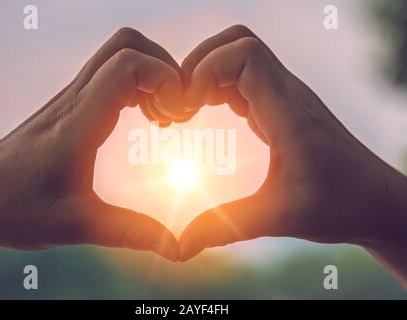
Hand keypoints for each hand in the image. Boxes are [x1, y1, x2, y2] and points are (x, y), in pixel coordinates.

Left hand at [0, 28, 186, 272]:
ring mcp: (70, 99)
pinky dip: (138, 85)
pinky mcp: (69, 107)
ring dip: (151, 75)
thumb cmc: (15, 210)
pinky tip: (143, 118)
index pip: (127, 64)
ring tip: (163, 116)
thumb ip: (130, 232)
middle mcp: (73, 100)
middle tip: (176, 108)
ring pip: (118, 54)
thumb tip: (175, 247)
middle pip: (125, 44)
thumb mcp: (77, 226)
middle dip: (163, 68)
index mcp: (78, 122)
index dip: (164, 78)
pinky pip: (110, 75)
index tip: (176, 115)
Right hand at [178, 25, 406, 274]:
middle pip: (237, 42)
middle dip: (199, 64)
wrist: (374, 200)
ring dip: (206, 74)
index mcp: (288, 113)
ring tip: (187, 109)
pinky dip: (217, 86)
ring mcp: (285, 97)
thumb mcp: (277, 218)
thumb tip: (179, 246)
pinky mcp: (281, 106)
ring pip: (239, 55)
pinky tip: (206, 114)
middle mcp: (288, 95)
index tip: (188, 108)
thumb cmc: (338, 206)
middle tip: (181, 105)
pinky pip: (244, 78)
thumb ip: (224, 227)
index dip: (205, 71)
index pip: (244, 55)